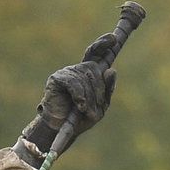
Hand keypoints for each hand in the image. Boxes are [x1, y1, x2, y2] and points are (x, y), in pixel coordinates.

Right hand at [21, 33, 118, 151]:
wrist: (61, 129)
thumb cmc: (81, 118)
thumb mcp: (101, 106)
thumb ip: (107, 89)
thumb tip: (111, 70)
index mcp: (88, 73)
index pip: (96, 53)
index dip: (103, 44)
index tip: (113, 39)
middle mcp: (77, 69)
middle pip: (95, 69)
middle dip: (98, 91)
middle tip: (94, 109)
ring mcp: (66, 72)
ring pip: (86, 78)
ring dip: (89, 98)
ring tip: (85, 112)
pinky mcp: (56, 78)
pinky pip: (74, 83)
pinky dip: (80, 96)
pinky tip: (79, 106)